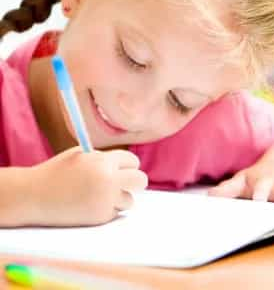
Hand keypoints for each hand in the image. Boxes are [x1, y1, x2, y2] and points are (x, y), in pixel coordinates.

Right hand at [28, 147, 147, 225]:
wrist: (32, 196)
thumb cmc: (57, 172)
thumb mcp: (80, 156)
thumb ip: (104, 159)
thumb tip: (129, 165)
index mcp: (103, 161)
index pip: (133, 161)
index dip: (127, 165)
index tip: (122, 168)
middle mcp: (108, 180)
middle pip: (140, 180)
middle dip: (135, 181)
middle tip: (127, 183)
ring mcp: (105, 200)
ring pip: (129, 200)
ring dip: (120, 198)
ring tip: (98, 195)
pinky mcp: (100, 217)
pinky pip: (115, 213)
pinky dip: (106, 210)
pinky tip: (87, 205)